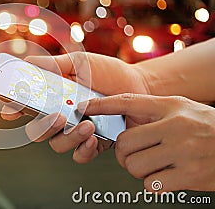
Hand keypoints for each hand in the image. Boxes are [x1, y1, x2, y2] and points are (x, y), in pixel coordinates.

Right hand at [1, 52, 150, 162]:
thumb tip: (28, 62)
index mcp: (52, 97)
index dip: (12, 109)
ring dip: (68, 137)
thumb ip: (55, 64)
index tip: (9, 110)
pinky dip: (83, 150)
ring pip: (57, 145)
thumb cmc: (108, 72)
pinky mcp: (94, 143)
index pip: (26, 105)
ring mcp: (75, 132)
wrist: (141, 86)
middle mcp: (60, 116)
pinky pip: (80, 155)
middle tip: (56, 116)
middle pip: (36, 131)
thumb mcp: (81, 62)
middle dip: (41, 127)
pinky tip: (93, 138)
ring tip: (87, 124)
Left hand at [82, 93, 214, 191]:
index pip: (127, 102)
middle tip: (134, 154)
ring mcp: (183, 152)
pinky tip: (166, 176)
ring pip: (134, 166)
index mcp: (170, 107)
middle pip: (124, 143)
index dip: (101, 105)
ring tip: (153, 165)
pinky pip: (151, 184)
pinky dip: (153, 183)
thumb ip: (152, 109)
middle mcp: (174, 127)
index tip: (84, 108)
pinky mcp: (189, 176)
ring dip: (137, 170)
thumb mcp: (181, 108)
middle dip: (124, 153)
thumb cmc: (207, 126)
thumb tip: (115, 113)